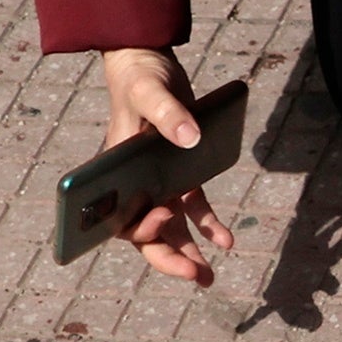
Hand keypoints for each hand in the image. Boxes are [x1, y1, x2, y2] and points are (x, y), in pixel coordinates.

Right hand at [97, 45, 237, 285]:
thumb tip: (189, 138)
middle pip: (146, 233)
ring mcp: (157, 183)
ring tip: (208, 279)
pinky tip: (226, 241)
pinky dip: (208, 226)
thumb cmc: (139, 78)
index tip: (162, 217)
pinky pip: (193, 209)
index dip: (140, 229)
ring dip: (188, 254)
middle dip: (169, 258)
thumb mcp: (151, 92)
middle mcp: (133, 185)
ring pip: (170, 229)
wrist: (149, 63)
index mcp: (114, 173)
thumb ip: (169, 113)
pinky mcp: (180, 175)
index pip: (120, 217)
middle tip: (196, 276)